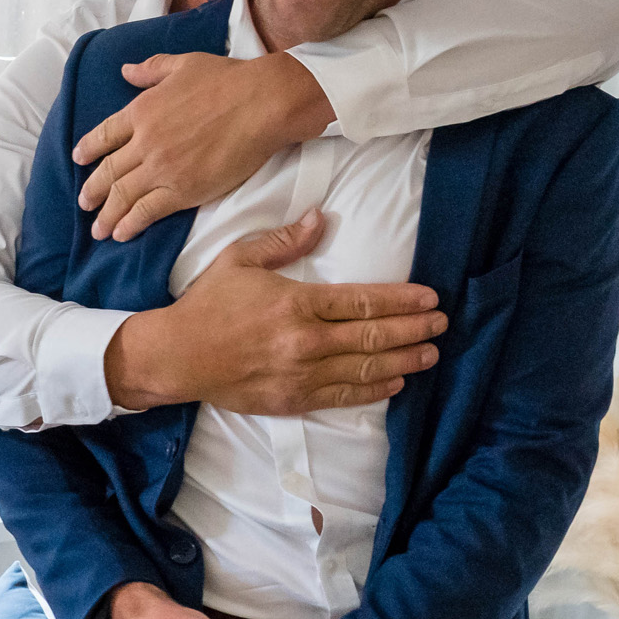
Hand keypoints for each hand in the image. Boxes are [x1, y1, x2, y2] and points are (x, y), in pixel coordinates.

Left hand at [72, 52, 333, 240]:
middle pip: (109, 170)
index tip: (79, 159)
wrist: (260, 104)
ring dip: (106, 214)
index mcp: (142, 110)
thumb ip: (152, 69)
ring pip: (122, 195)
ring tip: (98, 229)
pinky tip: (121, 233)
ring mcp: (161, 168)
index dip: (89, 148)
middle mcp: (144, 141)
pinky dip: (129, 224)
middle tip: (83, 203)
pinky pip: (146, 211)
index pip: (105, 134)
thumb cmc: (228, 80)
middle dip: (92, 190)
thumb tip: (125, 70)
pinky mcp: (182, 190)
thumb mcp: (184, 64)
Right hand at [103, 208, 446, 412]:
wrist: (177, 356)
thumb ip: (285, 240)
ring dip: (403, 362)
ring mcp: (300, 374)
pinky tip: (394, 383)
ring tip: (430, 355)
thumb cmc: (209, 304)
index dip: (402, 301)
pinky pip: (343, 397)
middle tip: (441, 326)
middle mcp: (305, 341)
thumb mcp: (241, 259)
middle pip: (372, 337)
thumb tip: (322, 218)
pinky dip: (373, 391)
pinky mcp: (292, 400)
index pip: (362, 301)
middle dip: (413, 330)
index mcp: (297, 302)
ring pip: (365, 370)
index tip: (430, 299)